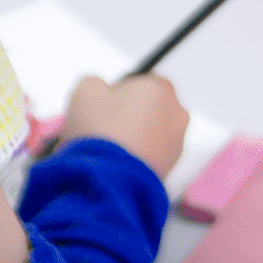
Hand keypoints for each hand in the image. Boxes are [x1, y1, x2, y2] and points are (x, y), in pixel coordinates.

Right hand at [59, 74, 188, 177]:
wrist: (108, 180)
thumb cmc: (100, 130)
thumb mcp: (85, 91)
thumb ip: (96, 82)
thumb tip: (101, 91)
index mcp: (161, 89)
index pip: (143, 82)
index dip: (121, 92)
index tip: (103, 105)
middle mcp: (177, 115)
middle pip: (149, 110)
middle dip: (128, 117)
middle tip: (101, 128)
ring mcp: (177, 146)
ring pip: (151, 136)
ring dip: (132, 139)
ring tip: (104, 151)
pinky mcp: (170, 171)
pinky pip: (150, 158)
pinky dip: (135, 159)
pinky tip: (113, 165)